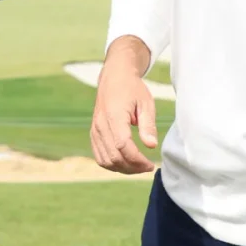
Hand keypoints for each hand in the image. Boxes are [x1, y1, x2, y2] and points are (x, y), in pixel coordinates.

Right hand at [90, 55, 158, 174]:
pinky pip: (99, 156)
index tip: (150, 164)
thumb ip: (148, 125)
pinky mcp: (93, 133)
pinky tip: (126, 162)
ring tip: (138, 167)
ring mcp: (95, 129)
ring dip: (122, 168)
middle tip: (147, 167)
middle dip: (132, 167)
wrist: (114, 77)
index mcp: (114, 115)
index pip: (123, 146)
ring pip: (105, 160)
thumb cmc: (133, 89)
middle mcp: (101, 124)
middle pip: (114, 157)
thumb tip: (151, 145)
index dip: (137, 160)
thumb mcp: (146, 103)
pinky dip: (112, 164)